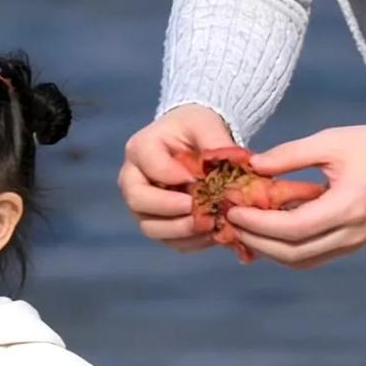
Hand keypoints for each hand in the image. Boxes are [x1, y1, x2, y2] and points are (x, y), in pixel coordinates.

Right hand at [119, 104, 234, 253]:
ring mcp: (142, 205)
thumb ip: (215, 140)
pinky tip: (214, 233)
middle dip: (171, 209)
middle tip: (200, 209)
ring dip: (182, 230)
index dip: (174, 176)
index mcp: (140, 148)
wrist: (193, 142)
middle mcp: (133, 179)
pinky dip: (191, 241)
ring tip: (211, 224)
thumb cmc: (195, 128)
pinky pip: (169, 240)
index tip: (200, 180)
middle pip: (139, 201)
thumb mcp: (206, 124)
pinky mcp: (158, 223)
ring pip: (151, 227)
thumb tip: (232, 164)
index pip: (150, 166)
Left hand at [226, 125, 365, 268]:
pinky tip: (267, 232)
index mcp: (348, 206)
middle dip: (257, 240)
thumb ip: (289, 155)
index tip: (233, 209)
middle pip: (293, 253)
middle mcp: (351, 233)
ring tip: (244, 228)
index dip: (259, 223)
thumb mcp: (330, 141)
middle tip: (230, 221)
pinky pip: (312, 257)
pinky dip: (286, 249)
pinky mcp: (352, 245)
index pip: (294, 227)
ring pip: (301, 261)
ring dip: (269, 250)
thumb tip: (252, 165)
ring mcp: (353, 244)